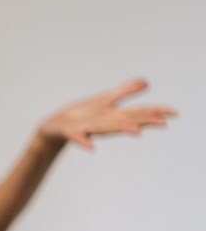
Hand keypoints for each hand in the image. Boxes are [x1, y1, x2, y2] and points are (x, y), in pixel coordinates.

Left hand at [38, 78, 177, 150]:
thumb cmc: (81, 114)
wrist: (55, 126)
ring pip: (107, 129)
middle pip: (127, 121)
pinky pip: (78, 137)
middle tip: (163, 124)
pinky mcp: (71, 131)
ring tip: (137, 132)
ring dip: (121, 131)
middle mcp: (104, 123)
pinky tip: (92, 148)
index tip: (174, 114)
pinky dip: (85, 142)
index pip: (138, 113)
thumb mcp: (105, 100)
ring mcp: (88, 128)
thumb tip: (147, 82)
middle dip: (145, 122)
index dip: (155, 112)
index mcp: (113, 116)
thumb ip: (125, 92)